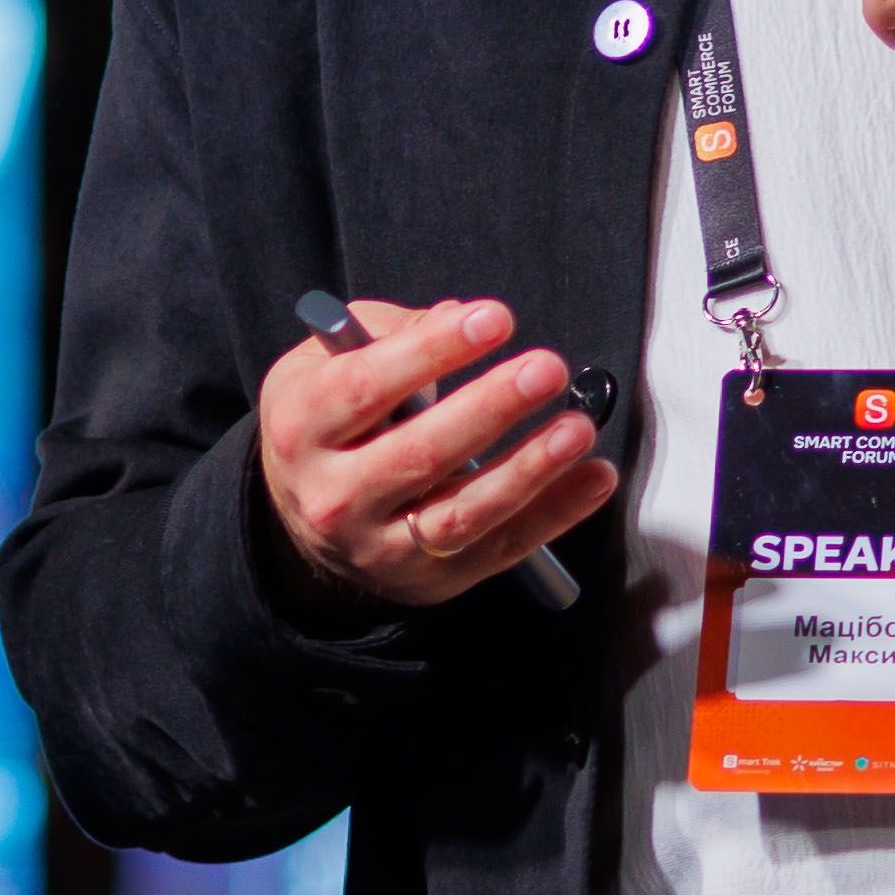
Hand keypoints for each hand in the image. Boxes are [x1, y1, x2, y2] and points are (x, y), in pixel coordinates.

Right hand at [252, 296, 621, 615]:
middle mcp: (334, 495)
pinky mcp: (430, 578)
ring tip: (577, 428)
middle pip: (419, 454)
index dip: (434, 350)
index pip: (366, 387)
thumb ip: (391, 332)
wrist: (304, 512)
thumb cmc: (328, 419)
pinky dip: (555, 514)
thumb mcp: (325, 362)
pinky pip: (501, 547)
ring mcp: (382, 545)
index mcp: (301, 428)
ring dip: (529, 470)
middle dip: (491, 408)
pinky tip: (593, 477)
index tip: (494, 319)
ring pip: (462, 513)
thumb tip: (459, 316)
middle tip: (546, 368)